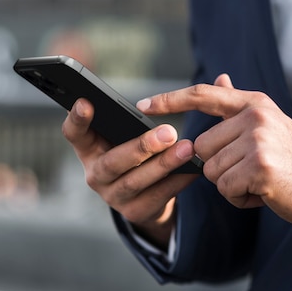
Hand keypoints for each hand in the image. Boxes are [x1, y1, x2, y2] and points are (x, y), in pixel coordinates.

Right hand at [61, 98, 198, 246]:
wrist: (148, 196)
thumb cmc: (142, 153)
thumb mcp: (134, 132)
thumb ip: (152, 109)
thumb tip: (217, 78)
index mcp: (89, 148)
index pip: (74, 133)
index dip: (77, 119)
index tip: (86, 102)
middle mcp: (95, 173)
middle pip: (113, 162)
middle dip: (141, 146)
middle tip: (168, 132)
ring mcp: (112, 196)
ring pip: (136, 181)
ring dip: (163, 165)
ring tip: (187, 149)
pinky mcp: (134, 212)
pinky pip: (157, 196)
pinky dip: (177, 182)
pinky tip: (194, 170)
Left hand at [136, 75, 291, 234]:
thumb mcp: (269, 125)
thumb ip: (239, 106)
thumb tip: (220, 76)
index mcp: (255, 104)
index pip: (204, 95)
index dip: (170, 99)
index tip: (144, 105)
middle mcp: (255, 117)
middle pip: (201, 147)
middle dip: (220, 167)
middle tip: (253, 171)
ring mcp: (258, 141)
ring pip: (212, 171)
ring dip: (232, 185)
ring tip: (262, 181)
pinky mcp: (260, 167)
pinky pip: (226, 189)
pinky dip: (241, 198)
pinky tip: (265, 193)